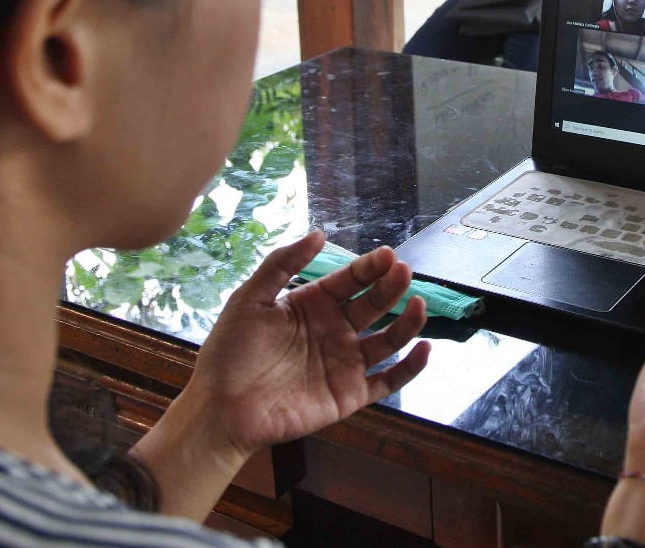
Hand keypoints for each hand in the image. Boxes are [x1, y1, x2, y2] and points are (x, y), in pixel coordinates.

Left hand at [189, 231, 429, 454]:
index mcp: (312, 305)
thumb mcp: (250, 299)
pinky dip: (410, 367)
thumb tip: (319, 233)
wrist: (220, 409)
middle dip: (390, 287)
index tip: (387, 255)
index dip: (368, 267)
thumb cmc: (230, 352)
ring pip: (387, 339)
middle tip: (403, 271)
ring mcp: (344, 363)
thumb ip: (281, 264)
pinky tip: (424, 350)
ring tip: (417, 304)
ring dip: (407, 322)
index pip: (349, 280)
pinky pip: (388, 380)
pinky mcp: (350, 394)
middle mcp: (334, 330)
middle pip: (372, 304)